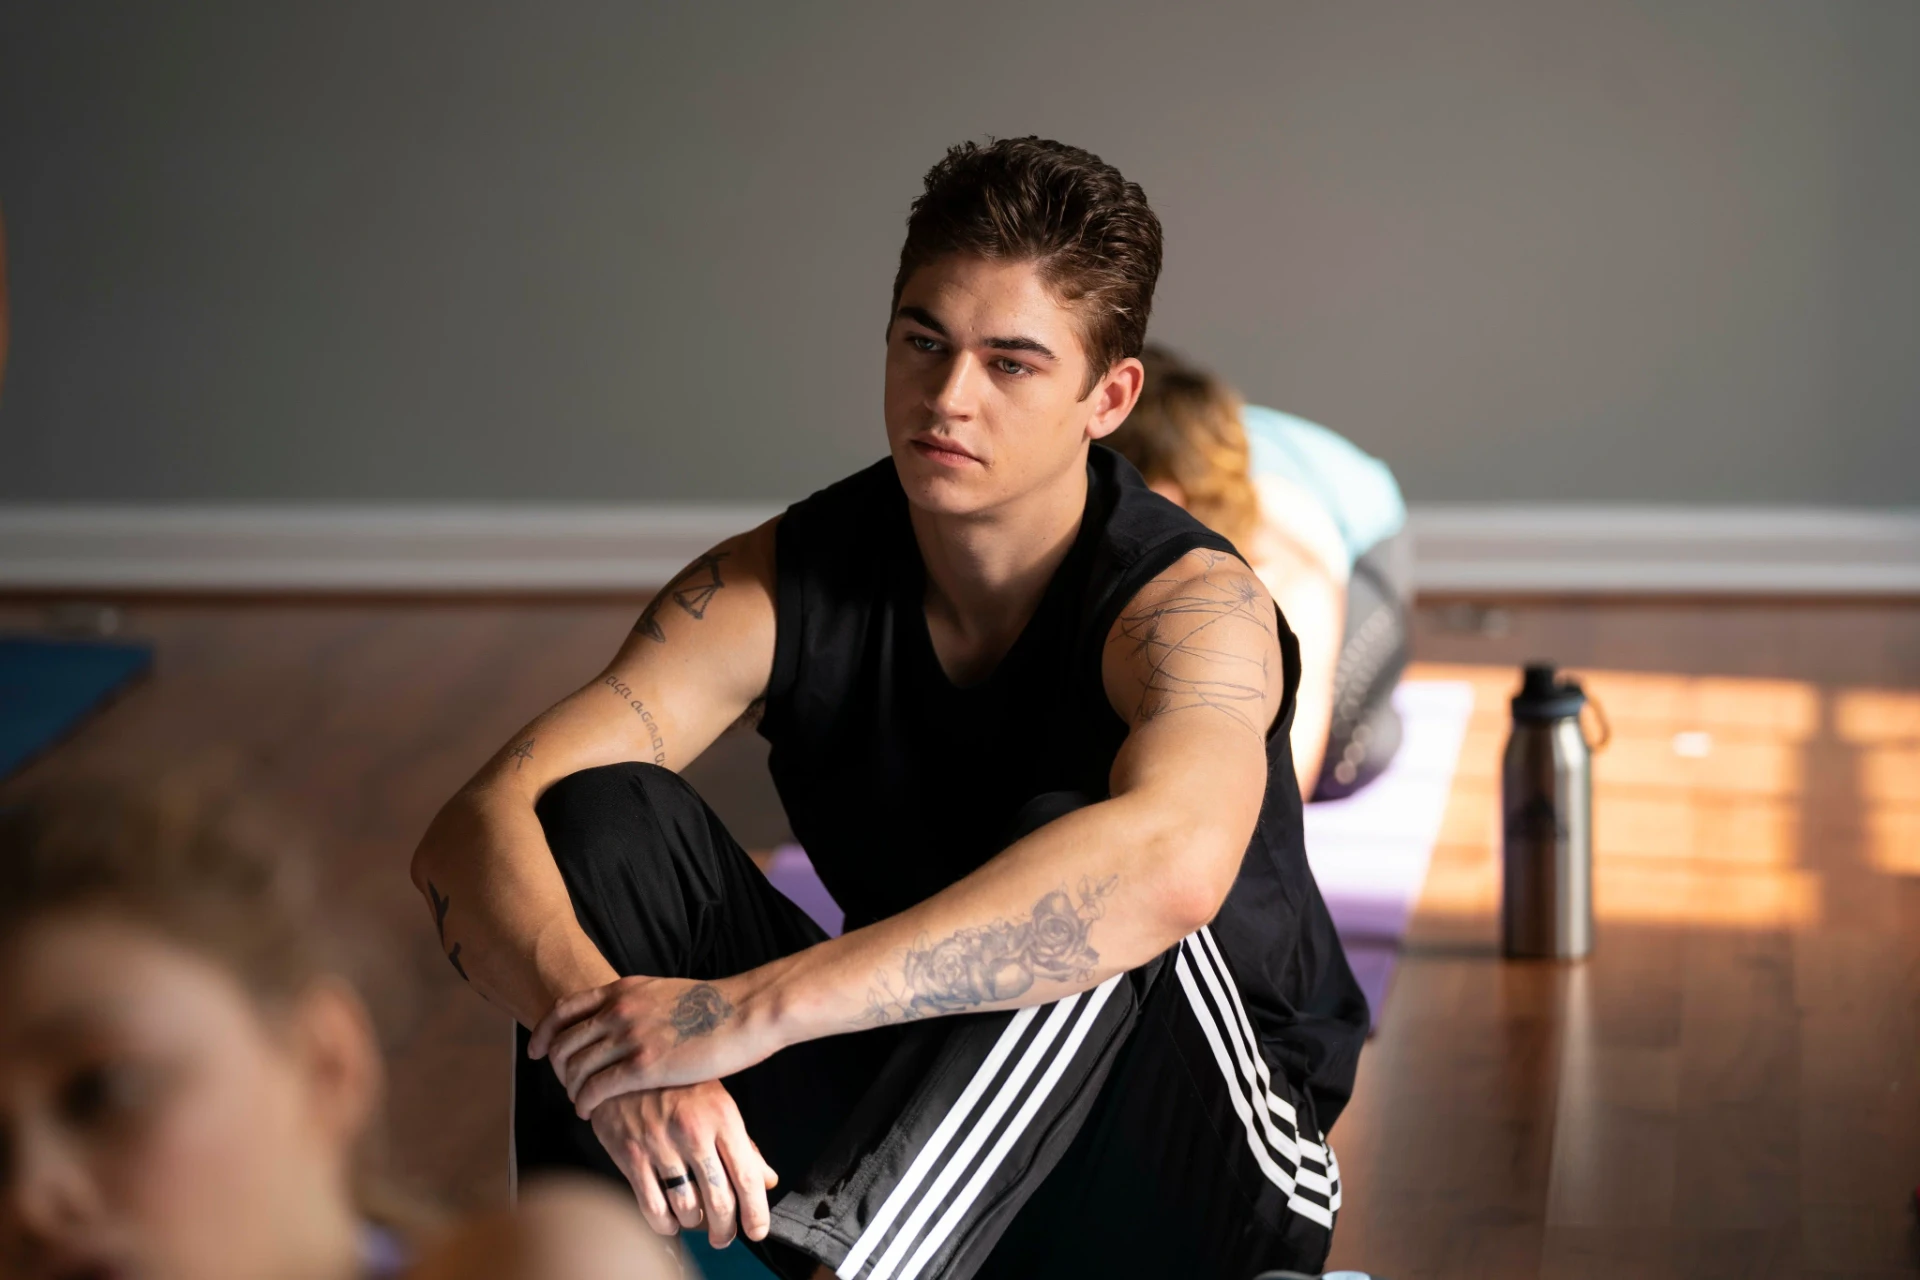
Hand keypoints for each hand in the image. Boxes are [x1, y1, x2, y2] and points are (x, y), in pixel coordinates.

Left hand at [528, 974, 775, 1116]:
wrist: (746, 1012)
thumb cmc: (717, 1007)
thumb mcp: (666, 992)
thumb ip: (640, 1003)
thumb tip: (627, 1018)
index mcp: (624, 989)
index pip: (565, 1009)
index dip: (544, 1032)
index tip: (537, 1050)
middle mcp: (619, 1009)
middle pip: (564, 1042)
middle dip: (556, 1068)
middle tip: (563, 1085)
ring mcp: (629, 1036)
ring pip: (576, 1067)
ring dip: (571, 1088)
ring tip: (579, 1101)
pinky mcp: (644, 1065)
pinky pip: (597, 1087)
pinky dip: (585, 1102)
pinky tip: (588, 1112)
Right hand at [589, 1081, 779, 1248]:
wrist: (626, 1060)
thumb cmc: (678, 1082)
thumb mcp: (718, 1102)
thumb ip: (744, 1143)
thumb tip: (767, 1179)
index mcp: (723, 1117)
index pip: (748, 1176)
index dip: (756, 1212)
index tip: (757, 1230)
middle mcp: (694, 1132)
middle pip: (720, 1200)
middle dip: (726, 1230)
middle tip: (725, 1237)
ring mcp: (661, 1144)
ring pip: (687, 1208)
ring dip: (695, 1225)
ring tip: (697, 1222)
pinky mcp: (631, 1154)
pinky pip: (652, 1207)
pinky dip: (664, 1223)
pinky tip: (670, 1220)